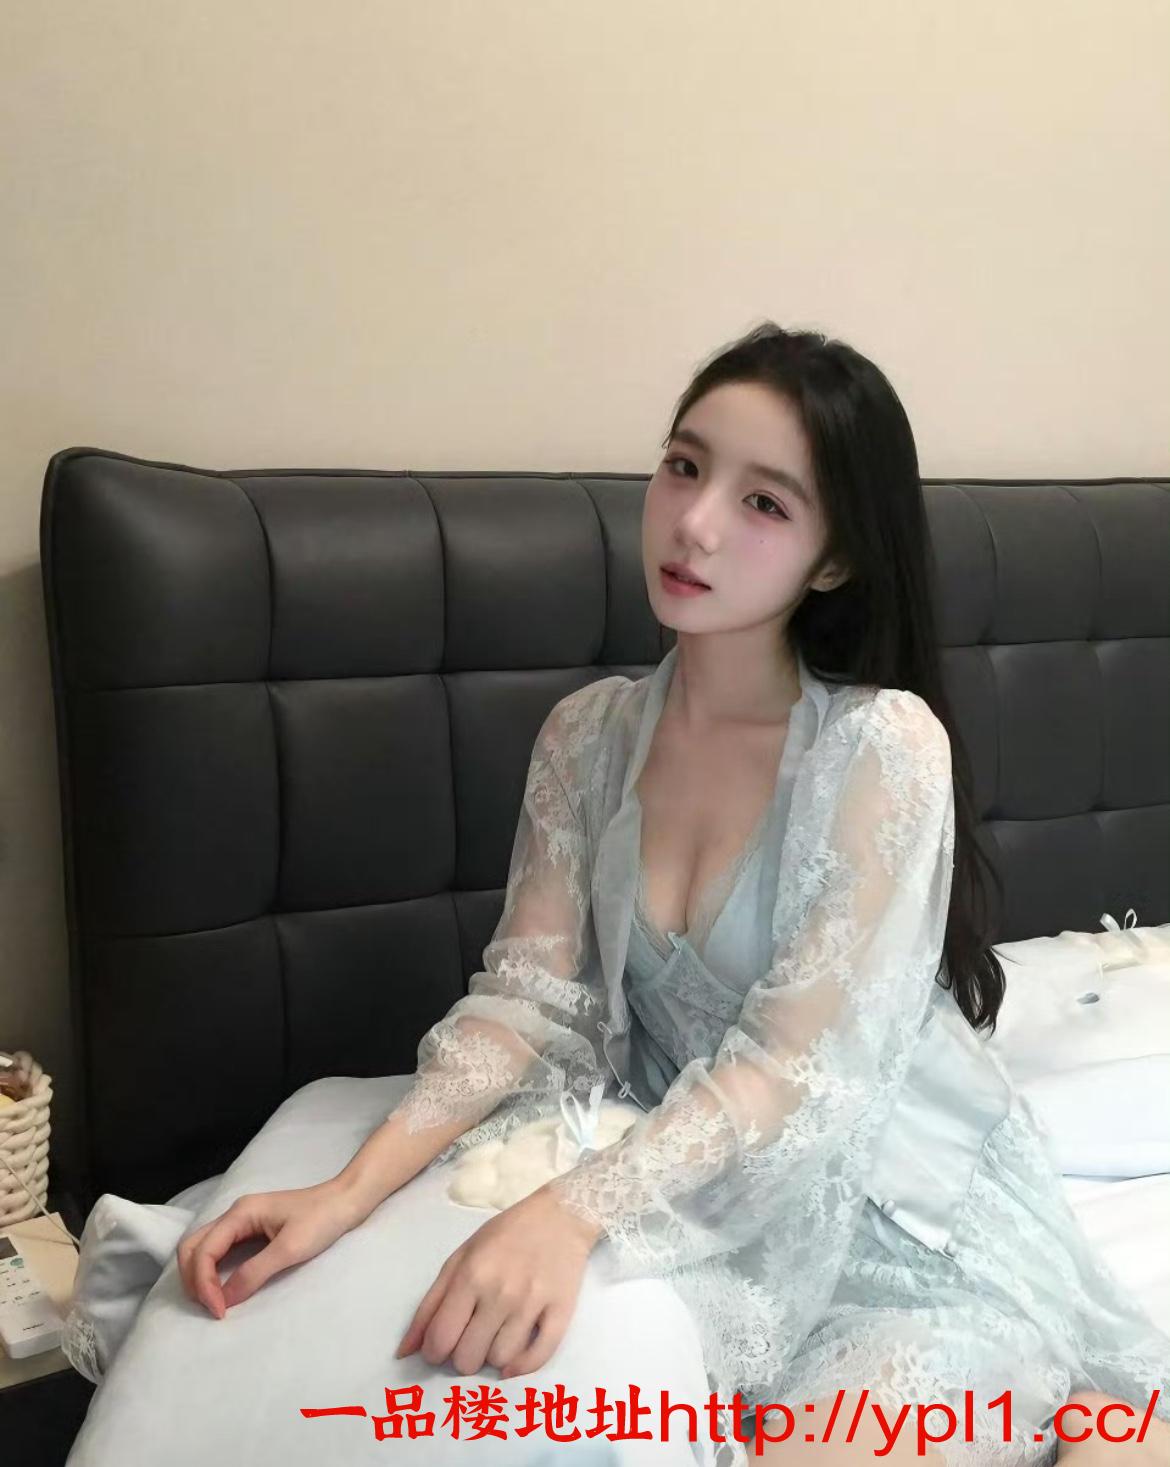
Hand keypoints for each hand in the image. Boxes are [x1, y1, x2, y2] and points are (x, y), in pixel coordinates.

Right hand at [177, 1179, 363, 1316]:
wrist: (346, 1201)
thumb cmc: (322, 1219)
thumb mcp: (290, 1248)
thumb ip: (255, 1272)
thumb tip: (225, 1300)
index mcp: (241, 1213)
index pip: (203, 1250)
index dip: (204, 1283)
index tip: (219, 1311)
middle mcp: (235, 1214)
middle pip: (193, 1246)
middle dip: (193, 1279)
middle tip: (210, 1308)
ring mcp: (242, 1220)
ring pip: (203, 1247)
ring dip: (199, 1275)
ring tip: (213, 1302)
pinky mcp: (252, 1229)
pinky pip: (220, 1250)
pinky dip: (212, 1270)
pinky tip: (222, 1287)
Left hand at [395, 1184, 601, 1378]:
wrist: (560, 1217)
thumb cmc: (504, 1235)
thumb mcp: (460, 1258)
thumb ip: (430, 1304)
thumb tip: (404, 1352)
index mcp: (471, 1276)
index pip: (440, 1339)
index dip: (434, 1352)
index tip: (441, 1345)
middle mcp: (500, 1292)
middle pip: (467, 1358)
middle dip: (462, 1355)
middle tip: (470, 1338)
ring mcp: (532, 1304)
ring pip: (499, 1361)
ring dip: (492, 1356)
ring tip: (495, 1336)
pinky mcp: (561, 1312)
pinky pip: (538, 1357)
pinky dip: (521, 1366)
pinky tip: (513, 1359)